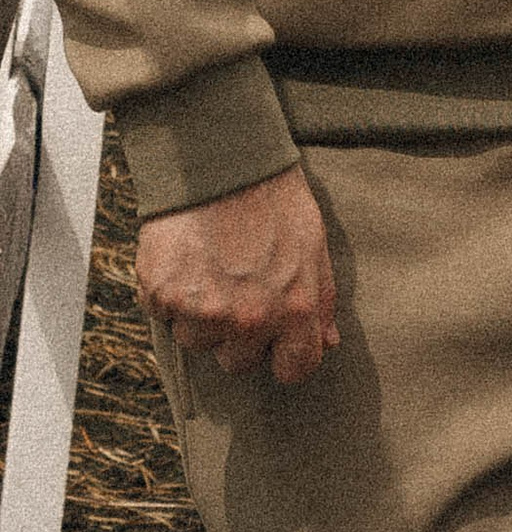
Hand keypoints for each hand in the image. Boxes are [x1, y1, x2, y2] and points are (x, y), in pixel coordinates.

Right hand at [135, 165, 338, 388]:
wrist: (219, 161)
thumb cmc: (274, 199)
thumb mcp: (313, 244)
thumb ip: (322, 300)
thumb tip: (328, 343)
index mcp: (294, 310)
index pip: (294, 370)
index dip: (284, 356)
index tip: (276, 341)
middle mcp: (248, 320)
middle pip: (238, 362)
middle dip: (238, 334)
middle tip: (238, 286)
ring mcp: (202, 312)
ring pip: (198, 341)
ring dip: (202, 314)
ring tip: (211, 265)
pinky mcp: (163, 297)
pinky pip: (165, 316)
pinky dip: (171, 295)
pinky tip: (186, 259)